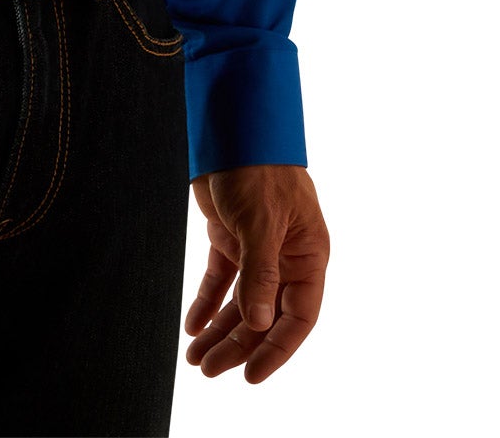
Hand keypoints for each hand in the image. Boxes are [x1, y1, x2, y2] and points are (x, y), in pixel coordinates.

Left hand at [183, 165, 328, 383]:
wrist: (231, 125)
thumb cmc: (259, 167)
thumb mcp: (262, 222)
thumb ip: (261, 273)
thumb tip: (260, 323)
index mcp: (308, 256)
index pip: (298, 316)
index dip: (277, 349)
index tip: (251, 375)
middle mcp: (286, 258)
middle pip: (264, 315)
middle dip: (238, 344)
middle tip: (210, 369)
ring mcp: (257, 249)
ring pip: (240, 302)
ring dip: (219, 330)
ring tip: (196, 358)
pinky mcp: (231, 238)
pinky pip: (220, 279)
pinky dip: (207, 302)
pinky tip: (192, 325)